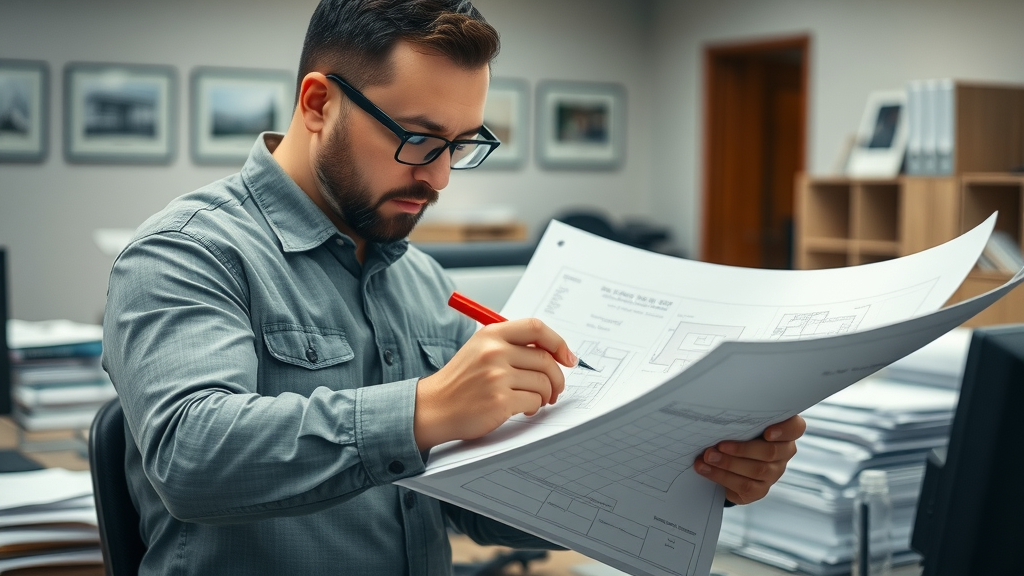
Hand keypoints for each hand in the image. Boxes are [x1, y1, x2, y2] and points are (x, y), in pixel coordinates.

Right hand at [414, 318, 573, 449]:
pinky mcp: (499, 400)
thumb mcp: (480, 350)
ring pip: (543, 383)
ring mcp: (497, 376)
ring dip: (546, 395)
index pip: (536, 328)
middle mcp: (494, 352)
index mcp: (491, 335)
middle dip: (557, 378)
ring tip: (535, 400)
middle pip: (546, 360)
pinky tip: (523, 409)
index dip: (558, 342)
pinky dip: (534, 407)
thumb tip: (553, 352)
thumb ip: (512, 346)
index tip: (567, 357)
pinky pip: (534, 401)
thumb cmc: (460, 382)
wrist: (434, 407)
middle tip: (556, 389)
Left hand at [694, 415, 805, 504]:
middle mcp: (783, 452)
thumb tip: (717, 416)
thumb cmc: (736, 432)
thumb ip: (740, 419)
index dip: (784, 430)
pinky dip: (722, 477)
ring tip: (708, 457)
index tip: (767, 432)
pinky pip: (745, 486)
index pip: (795, 427)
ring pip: (756, 470)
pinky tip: (706, 469)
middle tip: (719, 445)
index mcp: (783, 431)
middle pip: (770, 452)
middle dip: (741, 449)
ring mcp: (773, 472)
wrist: (727, 459)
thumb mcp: (740, 422)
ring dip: (728, 463)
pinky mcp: (760, 490)